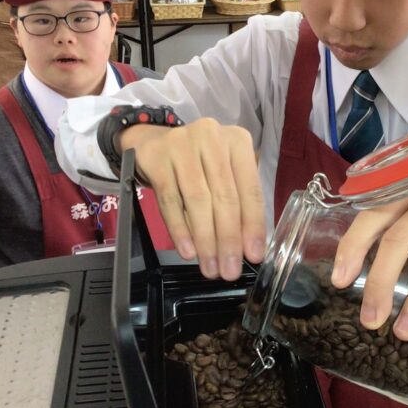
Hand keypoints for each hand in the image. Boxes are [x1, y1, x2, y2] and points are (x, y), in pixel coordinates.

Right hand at [119, 119, 266, 279]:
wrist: (153, 142)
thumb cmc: (198, 163)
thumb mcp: (223, 173)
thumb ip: (237, 202)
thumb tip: (249, 247)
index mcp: (237, 141)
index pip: (249, 189)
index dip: (252, 225)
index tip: (254, 256)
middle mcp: (211, 137)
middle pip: (224, 197)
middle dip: (228, 239)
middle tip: (229, 270)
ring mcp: (181, 144)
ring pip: (197, 201)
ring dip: (205, 239)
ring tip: (210, 267)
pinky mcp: (156, 157)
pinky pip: (170, 201)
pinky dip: (180, 229)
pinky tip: (188, 251)